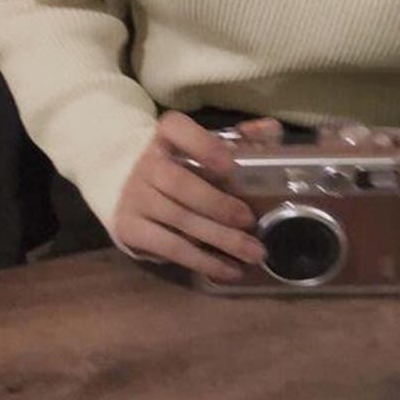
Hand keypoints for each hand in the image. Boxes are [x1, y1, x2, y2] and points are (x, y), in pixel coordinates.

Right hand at [111, 110, 282, 281]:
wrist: (132, 186)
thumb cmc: (187, 163)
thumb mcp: (213, 144)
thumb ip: (246, 136)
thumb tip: (270, 129)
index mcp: (167, 134)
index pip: (177, 129)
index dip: (203, 145)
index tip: (230, 165)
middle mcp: (146, 163)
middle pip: (181, 184)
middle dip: (218, 205)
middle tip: (249, 220)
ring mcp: (134, 197)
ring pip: (179, 220)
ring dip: (219, 240)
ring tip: (252, 254)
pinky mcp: (129, 229)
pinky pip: (170, 248)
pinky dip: (202, 261)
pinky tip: (229, 270)